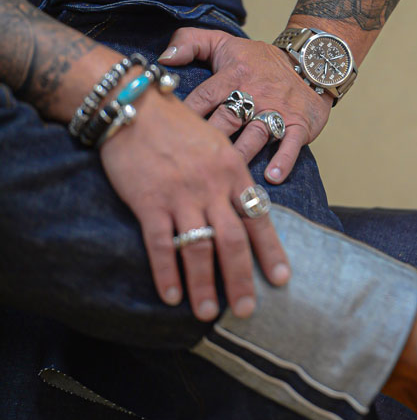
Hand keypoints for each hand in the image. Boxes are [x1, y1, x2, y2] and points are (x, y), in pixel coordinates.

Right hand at [98, 77, 289, 321]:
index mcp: (233, 171)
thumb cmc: (177, 124)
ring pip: (199, 248)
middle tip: (246, 310)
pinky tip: (171, 296)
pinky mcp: (149, 201)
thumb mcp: (217, 144)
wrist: (132, 105)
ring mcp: (180, 195)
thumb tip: (247, 209)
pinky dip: (167, 273)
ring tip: (208, 314)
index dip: (270, 251)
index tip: (281, 279)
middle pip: (233, 241)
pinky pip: (161, 244)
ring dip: (204, 285)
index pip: (258, 218)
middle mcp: (212, 187)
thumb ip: (231, 178)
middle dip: (241, 279)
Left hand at [159, 29, 332, 182]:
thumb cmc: (260, 61)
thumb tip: (164, 59)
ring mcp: (278, 110)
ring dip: (241, 154)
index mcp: (233, 75)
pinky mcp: (299, 124)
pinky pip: (291, 143)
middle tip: (191, 162)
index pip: (204, 96)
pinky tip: (271, 177)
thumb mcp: (224, 43)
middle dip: (210, 139)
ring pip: (256, 134)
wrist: (310, 62)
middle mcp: (254, 94)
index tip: (169, 133)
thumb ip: (190, 43)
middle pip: (227, 119)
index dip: (187, 114)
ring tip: (226, 175)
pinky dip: (283, 160)